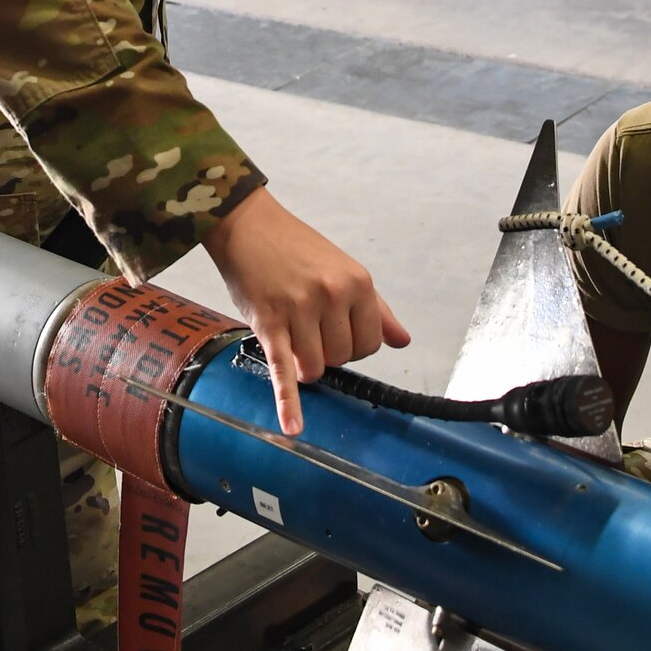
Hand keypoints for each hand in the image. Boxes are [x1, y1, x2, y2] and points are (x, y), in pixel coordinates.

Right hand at [203, 189, 409, 433]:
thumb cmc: (294, 246)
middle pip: (341, 359)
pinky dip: (288, 401)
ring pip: (314, 368)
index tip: (334, 334)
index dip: (351, 348)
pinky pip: (283, 368)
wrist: (247, 223)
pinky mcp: (269, 321)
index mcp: (357, 283)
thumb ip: (376, 307)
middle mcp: (333, 295)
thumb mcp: (343, 269)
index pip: (370, 346)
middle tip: (307, 329)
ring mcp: (300, 308)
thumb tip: (402, 341)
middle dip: (325, 353)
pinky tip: (291, 426)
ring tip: (290, 337)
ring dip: (302, 364)